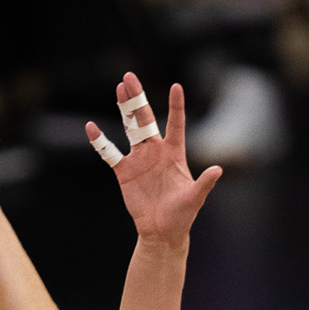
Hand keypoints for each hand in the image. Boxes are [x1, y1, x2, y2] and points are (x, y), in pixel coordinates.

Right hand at [87, 73, 220, 245]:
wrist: (162, 232)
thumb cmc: (182, 215)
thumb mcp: (195, 198)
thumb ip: (205, 183)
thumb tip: (218, 169)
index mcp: (175, 153)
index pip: (176, 124)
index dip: (176, 106)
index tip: (176, 86)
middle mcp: (156, 151)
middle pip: (145, 119)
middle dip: (138, 98)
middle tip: (129, 77)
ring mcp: (139, 159)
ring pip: (129, 128)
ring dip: (124, 109)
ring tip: (119, 88)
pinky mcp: (124, 172)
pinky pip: (110, 153)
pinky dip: (100, 141)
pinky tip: (91, 127)